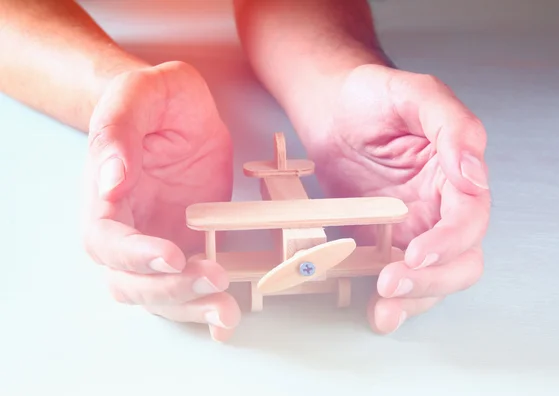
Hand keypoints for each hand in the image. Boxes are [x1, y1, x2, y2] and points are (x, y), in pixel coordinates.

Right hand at [81, 61, 240, 340]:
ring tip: (227, 311)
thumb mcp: (138, 95)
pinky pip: (189, 285)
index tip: (172, 255)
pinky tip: (227, 317)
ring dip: (191, 307)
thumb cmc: (152, 99)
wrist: (178, 108)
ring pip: (160, 294)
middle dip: (170, 290)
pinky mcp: (189, 244)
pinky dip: (205, 306)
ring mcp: (157, 240)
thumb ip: (118, 132)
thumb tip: (109, 183)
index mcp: (105, 196)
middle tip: (213, 280)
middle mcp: (127, 227)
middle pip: (130, 281)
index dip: (136, 255)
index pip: (107, 240)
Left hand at [302, 64, 490, 333]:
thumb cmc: (371, 97)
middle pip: (460, 260)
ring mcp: (410, 229)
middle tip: (392, 283)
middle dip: (432, 280)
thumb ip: (452, 125)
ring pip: (431, 279)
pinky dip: (390, 301)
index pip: (470, 218)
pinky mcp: (380, 242)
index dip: (451, 241)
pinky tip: (375, 310)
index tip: (418, 252)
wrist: (328, 108)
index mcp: (454, 176)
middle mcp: (438, 208)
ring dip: (413, 300)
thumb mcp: (415, 94)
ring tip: (382, 308)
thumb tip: (473, 176)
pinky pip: (395, 277)